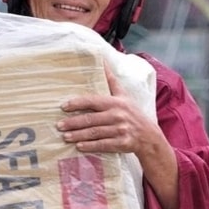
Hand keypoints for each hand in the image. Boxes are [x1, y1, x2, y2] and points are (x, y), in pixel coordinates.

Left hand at [57, 61, 179, 208]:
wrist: (149, 136)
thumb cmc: (133, 113)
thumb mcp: (124, 96)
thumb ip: (111, 81)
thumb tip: (102, 61)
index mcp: (116, 103)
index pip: (93, 101)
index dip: (78, 103)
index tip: (64, 106)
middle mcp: (117, 116)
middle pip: (91, 119)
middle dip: (73, 123)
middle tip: (59, 125)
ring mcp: (120, 130)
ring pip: (95, 133)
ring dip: (78, 135)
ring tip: (65, 137)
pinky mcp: (122, 143)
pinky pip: (103, 145)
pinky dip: (91, 146)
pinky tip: (79, 146)